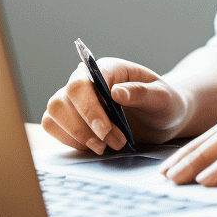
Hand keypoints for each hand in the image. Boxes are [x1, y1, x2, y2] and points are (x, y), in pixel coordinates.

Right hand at [42, 58, 190, 154]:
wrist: (161, 120)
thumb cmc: (164, 104)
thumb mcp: (163, 98)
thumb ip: (143, 93)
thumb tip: (117, 92)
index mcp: (109, 68)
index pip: (85, 81)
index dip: (90, 108)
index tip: (105, 131)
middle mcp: (87, 79)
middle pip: (64, 98)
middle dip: (85, 127)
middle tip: (114, 143)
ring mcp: (75, 98)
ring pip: (55, 112)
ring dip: (76, 135)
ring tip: (105, 147)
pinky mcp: (70, 117)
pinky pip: (52, 125)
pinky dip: (69, 140)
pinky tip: (93, 146)